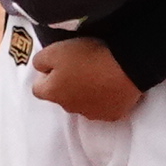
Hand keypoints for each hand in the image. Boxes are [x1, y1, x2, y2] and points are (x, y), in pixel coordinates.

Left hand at [29, 38, 143, 121]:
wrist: (126, 66)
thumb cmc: (87, 56)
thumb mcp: (54, 50)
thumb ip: (40, 61)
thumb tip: (40, 70)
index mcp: (53, 93)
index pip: (38, 89)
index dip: (45, 76)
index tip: (58, 64)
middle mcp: (69, 108)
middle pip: (61, 97)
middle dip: (65, 85)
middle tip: (79, 67)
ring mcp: (92, 114)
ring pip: (82, 104)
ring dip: (85, 92)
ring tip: (97, 74)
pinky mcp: (112, 115)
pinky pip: (103, 107)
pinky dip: (104, 98)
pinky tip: (111, 85)